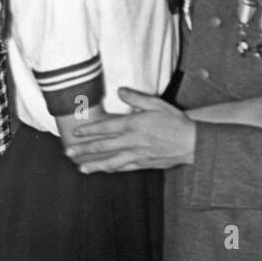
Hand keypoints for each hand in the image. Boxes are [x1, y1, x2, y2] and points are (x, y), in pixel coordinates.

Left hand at [67, 88, 195, 170]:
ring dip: (94, 165)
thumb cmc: (175, 121)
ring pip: (111, 161)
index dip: (89, 130)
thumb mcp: (157, 104)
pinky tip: (105, 170)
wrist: (192, 143)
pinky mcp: (144, 164)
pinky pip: (124, 168)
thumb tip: (119, 90)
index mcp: (134, 124)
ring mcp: (138, 155)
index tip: (76, 133)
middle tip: (69, 152)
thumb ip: (136, 98)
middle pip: (103, 146)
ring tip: (81, 168)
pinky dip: (113, 169)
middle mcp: (133, 141)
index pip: (106, 127)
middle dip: (84, 149)